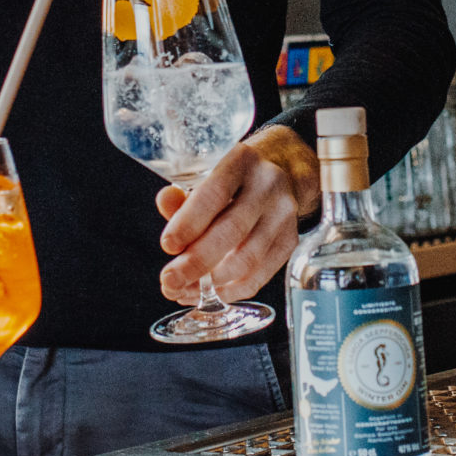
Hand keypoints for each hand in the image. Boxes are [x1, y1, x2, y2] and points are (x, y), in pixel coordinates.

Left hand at [154, 126, 319, 303]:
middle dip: (196, 262)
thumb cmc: (232, 181)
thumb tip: (165, 202)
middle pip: (232, 230)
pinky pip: (260, 275)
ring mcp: (283, 215)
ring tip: (183, 290)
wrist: (280, 175)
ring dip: (211, 283)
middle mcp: (268, 186)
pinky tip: (209, 293)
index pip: (215, 193)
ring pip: (247, 259)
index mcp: (242, 161)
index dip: (189, 222)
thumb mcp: (207, 177)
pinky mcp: (290, 241)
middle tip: (169, 280)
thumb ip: (183, 196)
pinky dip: (231, 290)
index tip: (167, 245)